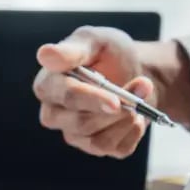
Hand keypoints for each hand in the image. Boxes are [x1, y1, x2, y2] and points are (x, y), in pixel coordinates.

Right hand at [33, 27, 153, 158]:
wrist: (136, 71)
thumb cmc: (109, 54)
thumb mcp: (95, 41)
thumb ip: (73, 48)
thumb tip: (46, 55)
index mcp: (48, 85)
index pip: (65, 97)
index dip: (90, 99)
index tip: (115, 101)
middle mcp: (54, 114)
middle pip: (81, 123)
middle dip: (116, 109)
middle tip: (143, 86)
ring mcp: (74, 134)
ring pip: (98, 140)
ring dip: (128, 117)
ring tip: (142, 94)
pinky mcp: (95, 146)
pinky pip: (115, 149)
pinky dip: (133, 131)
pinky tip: (137, 115)